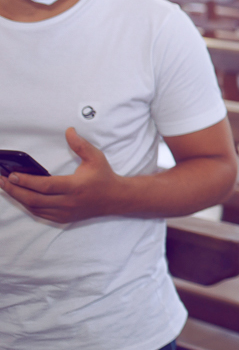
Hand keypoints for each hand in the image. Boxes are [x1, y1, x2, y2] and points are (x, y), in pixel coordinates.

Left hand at [0, 128, 124, 222]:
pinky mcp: (63, 218)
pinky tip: (20, 196)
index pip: (45, 186)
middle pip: (34, 199)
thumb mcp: (96, 157)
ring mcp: (65, 212)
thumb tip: (68, 131)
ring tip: (5, 187)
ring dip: (18, 198)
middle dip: (14, 190)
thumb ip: (80, 144)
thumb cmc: (104, 176)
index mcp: (75, 186)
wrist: (115, 198)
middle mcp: (68, 202)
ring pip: (34, 208)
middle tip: (1, 181)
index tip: (12, 175)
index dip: (27, 181)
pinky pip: (39, 214)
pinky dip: (27, 205)